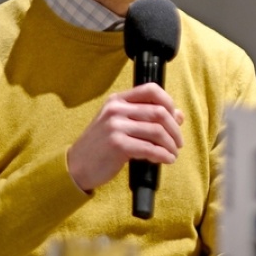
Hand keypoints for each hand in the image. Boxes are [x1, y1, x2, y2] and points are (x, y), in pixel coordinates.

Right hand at [67, 83, 184, 191]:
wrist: (76, 165)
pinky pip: (150, 148)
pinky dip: (163, 155)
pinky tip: (166, 160)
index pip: (151, 90)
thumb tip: (178, 114)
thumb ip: (146, 117)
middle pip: (159, 112)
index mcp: (117, 101)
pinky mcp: (117, 145)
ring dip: (171, 145)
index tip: (175, 118)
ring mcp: (115, 126)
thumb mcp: (119, 125)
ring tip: (173, 153)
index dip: (169, 102)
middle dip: (175, 129)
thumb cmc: (101, 146)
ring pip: (157, 131)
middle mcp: (116, 110)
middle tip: (178, 142)